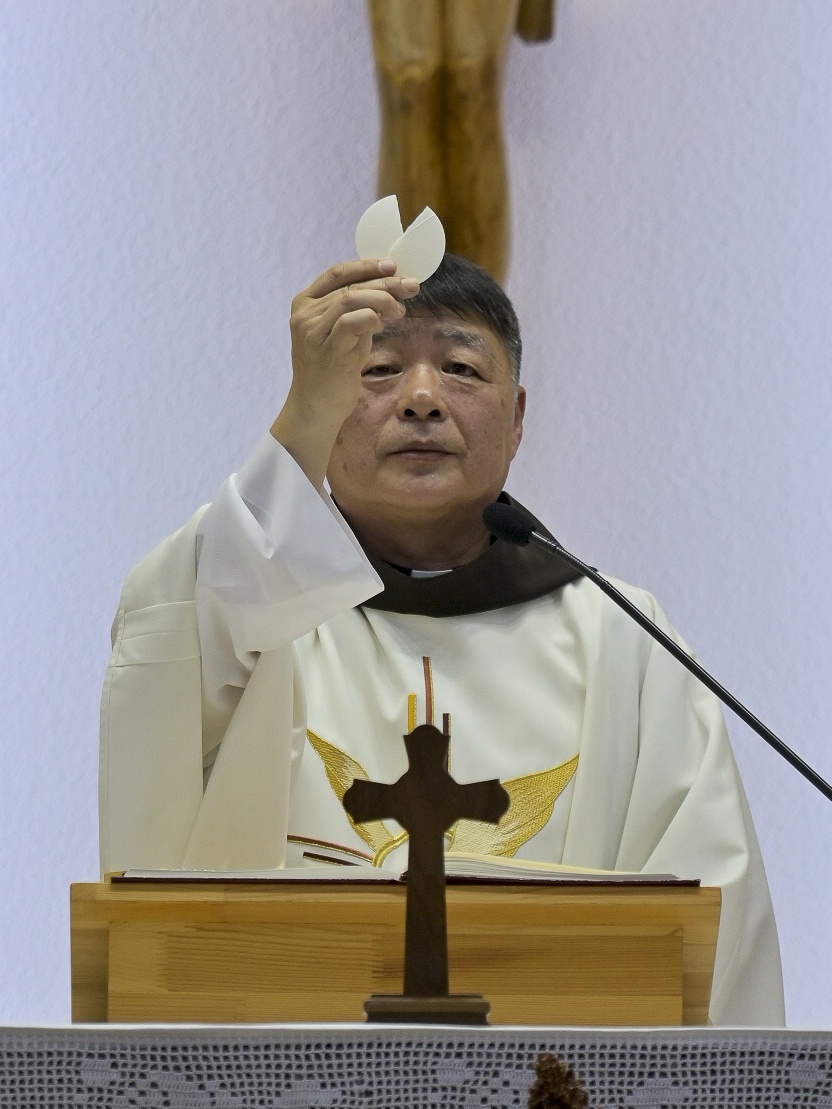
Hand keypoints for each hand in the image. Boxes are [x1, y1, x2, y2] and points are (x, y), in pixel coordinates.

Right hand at [271, 259, 419, 486]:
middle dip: (385, 282)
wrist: (316, 406)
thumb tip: (389, 288)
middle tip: (410, 286)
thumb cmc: (332, 369)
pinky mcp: (326, 351)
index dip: (366, 266)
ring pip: (351, 300)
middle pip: (349, 286)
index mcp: (305, 303)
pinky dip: (372, 318)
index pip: (337, 273)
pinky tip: (383, 324)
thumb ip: (357, 310)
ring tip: (400, 310)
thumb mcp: (344, 332)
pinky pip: (351, 323)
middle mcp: (305, 314)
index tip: (393, 265)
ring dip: (382, 300)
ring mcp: (312, 332)